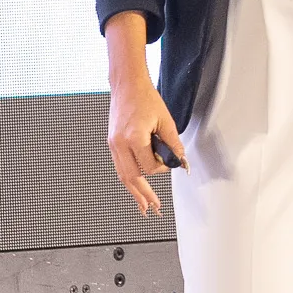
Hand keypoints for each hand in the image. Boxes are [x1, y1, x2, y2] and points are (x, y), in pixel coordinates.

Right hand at [107, 76, 183, 215]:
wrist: (127, 85)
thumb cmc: (145, 98)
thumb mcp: (165, 121)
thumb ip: (173, 144)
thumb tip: (180, 161)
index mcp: (134, 138)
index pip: (150, 166)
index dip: (163, 168)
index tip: (171, 163)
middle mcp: (119, 143)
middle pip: (131, 178)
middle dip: (143, 195)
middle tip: (152, 208)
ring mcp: (113, 144)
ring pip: (123, 175)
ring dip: (133, 191)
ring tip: (142, 204)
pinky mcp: (112, 142)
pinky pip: (119, 166)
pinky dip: (128, 178)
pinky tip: (134, 186)